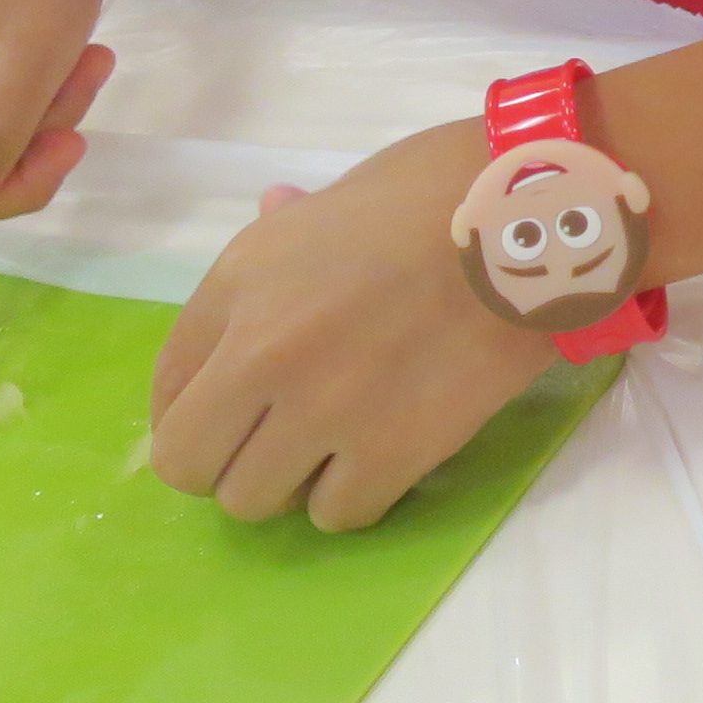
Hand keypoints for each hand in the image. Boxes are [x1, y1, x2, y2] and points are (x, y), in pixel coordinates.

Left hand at [149, 121, 560, 530]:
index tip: (231, 411)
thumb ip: (281, 240)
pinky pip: (337, 514)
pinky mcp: (393, 450)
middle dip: (226, 460)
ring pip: (254, 501)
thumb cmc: (438, 188)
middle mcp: (261, 351)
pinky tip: (383, 457)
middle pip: (189, 463)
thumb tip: (268, 237)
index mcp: (239, 280)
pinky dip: (355, 495)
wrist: (536, 216)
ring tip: (334, 450)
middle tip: (276, 440)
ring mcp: (324, 408)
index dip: (193, 408)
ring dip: (288, 482)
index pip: (165, 385)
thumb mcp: (333, 199)